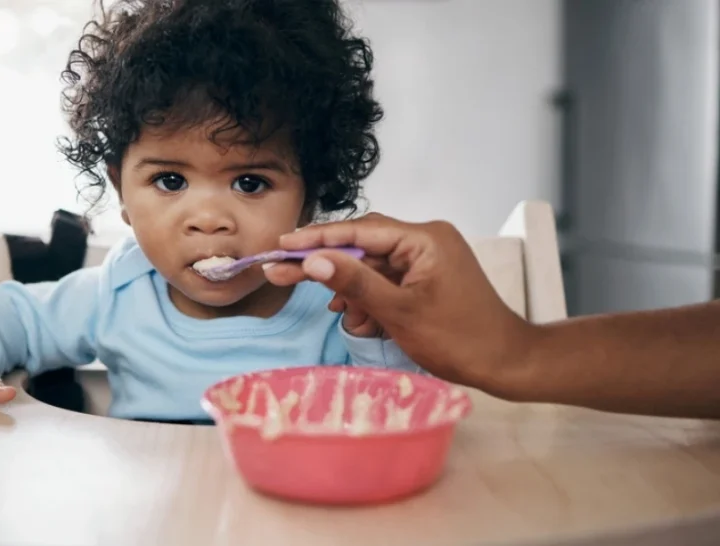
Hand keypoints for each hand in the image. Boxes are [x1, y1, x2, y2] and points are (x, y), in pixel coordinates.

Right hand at [264, 213, 538, 389]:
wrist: (506, 363)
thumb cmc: (459, 338)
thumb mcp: (399, 312)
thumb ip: (355, 283)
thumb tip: (315, 261)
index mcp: (424, 238)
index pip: (359, 231)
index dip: (317, 238)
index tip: (282, 245)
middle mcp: (425, 240)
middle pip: (361, 246)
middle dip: (327, 266)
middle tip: (282, 273)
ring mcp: (426, 259)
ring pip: (371, 268)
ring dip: (352, 291)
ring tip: (341, 314)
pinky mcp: (425, 279)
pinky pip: (386, 282)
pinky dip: (370, 301)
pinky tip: (362, 321)